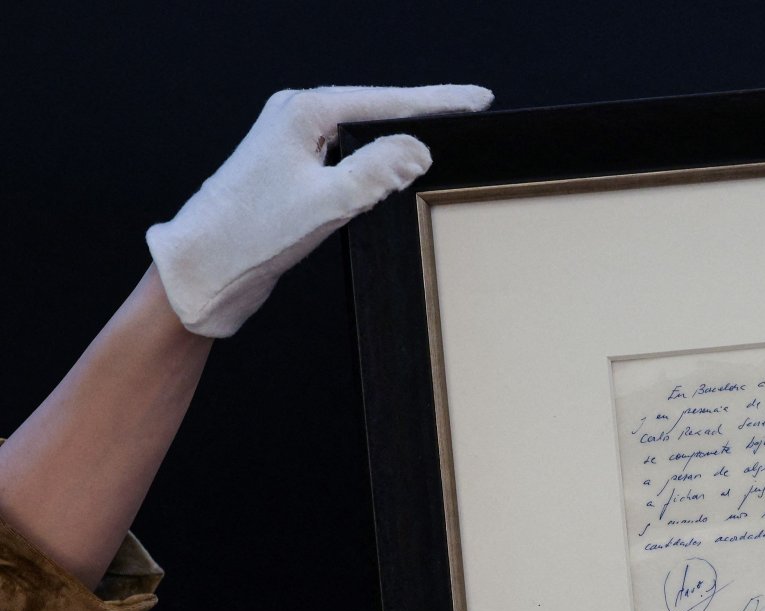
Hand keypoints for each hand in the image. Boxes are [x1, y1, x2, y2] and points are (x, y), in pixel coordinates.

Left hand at [147, 84, 491, 337]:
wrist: (199, 269)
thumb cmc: (250, 234)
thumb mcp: (328, 203)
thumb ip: (378, 171)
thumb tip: (417, 148)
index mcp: (303, 112)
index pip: (387, 102)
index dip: (437, 101)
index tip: (477, 99)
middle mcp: (295, 118)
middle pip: (376, 110)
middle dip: (422, 115)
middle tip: (470, 115)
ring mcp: (291, 144)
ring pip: (362, 136)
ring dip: (397, 143)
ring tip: (442, 142)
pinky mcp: (290, 172)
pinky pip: (347, 158)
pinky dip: (374, 165)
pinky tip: (393, 177)